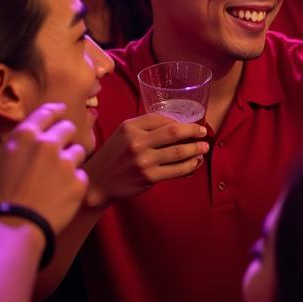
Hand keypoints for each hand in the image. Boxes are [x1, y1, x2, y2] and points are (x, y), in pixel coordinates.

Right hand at [0, 103, 88, 234]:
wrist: (15, 226)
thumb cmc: (4, 196)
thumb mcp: (5, 160)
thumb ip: (24, 142)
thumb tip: (38, 134)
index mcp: (25, 136)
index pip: (48, 112)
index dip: (56, 111)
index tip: (62, 111)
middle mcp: (47, 143)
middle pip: (68, 128)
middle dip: (65, 137)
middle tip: (58, 152)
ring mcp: (65, 161)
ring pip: (78, 151)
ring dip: (71, 161)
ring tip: (56, 180)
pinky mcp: (78, 180)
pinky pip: (81, 175)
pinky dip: (73, 184)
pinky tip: (60, 195)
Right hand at [84, 112, 210, 208]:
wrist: (98, 182)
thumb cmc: (114, 155)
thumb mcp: (124, 134)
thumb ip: (146, 126)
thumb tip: (177, 124)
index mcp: (130, 127)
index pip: (161, 118)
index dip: (179, 121)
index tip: (190, 124)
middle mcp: (137, 142)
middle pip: (174, 132)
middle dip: (193, 131)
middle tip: (204, 132)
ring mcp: (143, 161)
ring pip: (178, 152)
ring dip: (195, 149)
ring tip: (204, 148)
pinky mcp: (149, 177)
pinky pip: (176, 170)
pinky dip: (189, 165)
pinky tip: (195, 163)